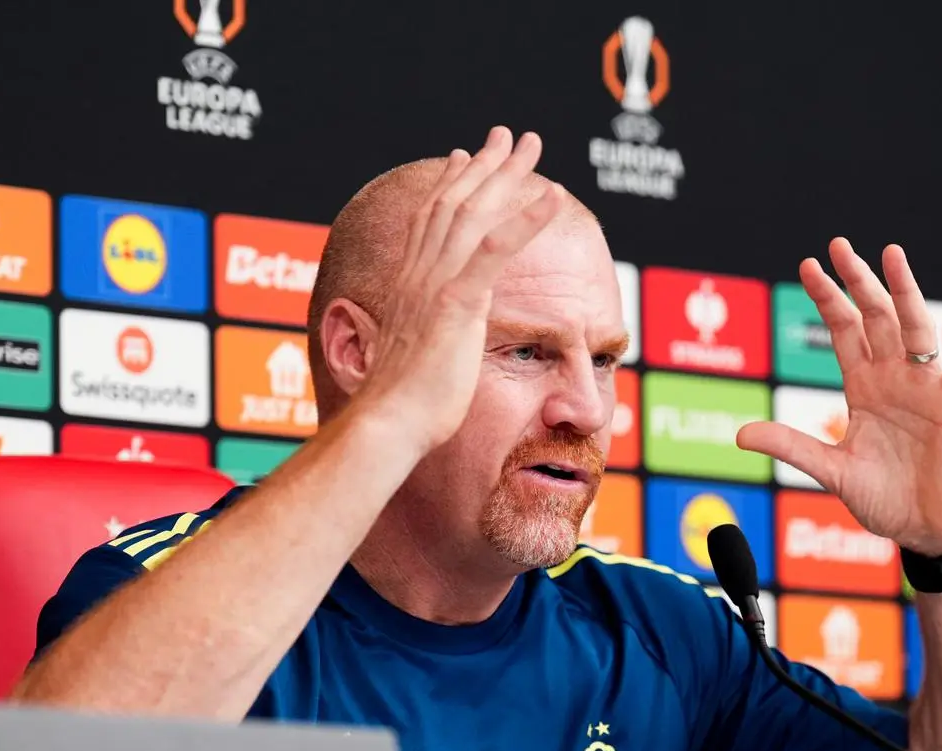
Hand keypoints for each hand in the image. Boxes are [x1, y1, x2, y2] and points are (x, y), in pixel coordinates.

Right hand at [357, 126, 562, 452]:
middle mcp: (419, 275)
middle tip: (508, 135)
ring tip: (533, 147)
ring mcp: (436, 285)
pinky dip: (526, 219)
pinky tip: (552, 198)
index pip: (431, 221)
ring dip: (506, 175)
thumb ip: (424, 335)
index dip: (450, 185)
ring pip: (473, 213)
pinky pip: (495, 250)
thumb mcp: (416, 358)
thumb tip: (429, 337)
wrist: (389, 424)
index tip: (465, 156)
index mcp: (410, 286)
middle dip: (483, 164)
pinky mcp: (456, 303)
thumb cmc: (404, 407)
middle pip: (453, 203)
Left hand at [738, 238, 941, 556]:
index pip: (842, 330)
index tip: (808, 265)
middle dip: (857, 282)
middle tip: (839, 244)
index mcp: (863, 387)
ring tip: (891, 254)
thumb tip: (740, 435)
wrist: (929, 531)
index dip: (827, 298)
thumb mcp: (831, 471)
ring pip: (915, 328)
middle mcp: (894, 378)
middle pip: (874, 318)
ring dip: (905, 291)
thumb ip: (792, 447)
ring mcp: (926, 388)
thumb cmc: (886, 499)